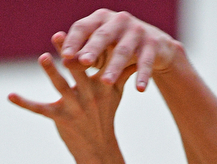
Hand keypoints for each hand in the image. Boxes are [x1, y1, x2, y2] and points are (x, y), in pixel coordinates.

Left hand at [8, 39, 126, 157]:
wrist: (99, 149)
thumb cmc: (106, 115)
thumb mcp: (116, 93)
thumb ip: (122, 72)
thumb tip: (135, 53)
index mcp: (102, 84)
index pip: (96, 60)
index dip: (88, 45)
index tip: (84, 29)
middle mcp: (88, 94)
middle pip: (77, 69)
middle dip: (69, 53)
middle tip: (58, 35)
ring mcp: (73, 107)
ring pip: (60, 86)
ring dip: (51, 71)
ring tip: (43, 57)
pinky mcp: (59, 118)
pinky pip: (38, 109)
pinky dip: (24, 102)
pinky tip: (10, 95)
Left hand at [55, 9, 180, 90]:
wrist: (153, 46)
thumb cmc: (114, 49)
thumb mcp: (97, 52)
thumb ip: (80, 56)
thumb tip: (63, 62)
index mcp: (99, 20)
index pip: (83, 27)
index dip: (74, 41)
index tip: (64, 56)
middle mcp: (118, 21)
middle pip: (103, 36)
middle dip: (93, 48)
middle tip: (84, 62)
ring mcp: (136, 31)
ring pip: (123, 50)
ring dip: (114, 66)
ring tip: (106, 82)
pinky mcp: (152, 44)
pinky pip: (146, 62)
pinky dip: (143, 75)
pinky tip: (140, 90)